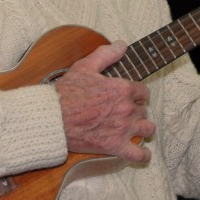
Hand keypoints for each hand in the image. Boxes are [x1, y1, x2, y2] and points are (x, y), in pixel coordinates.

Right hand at [53, 41, 154, 163]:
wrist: (52, 119)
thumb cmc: (66, 93)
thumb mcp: (84, 66)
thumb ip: (106, 54)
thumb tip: (122, 44)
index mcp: (122, 89)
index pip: (143, 91)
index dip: (137, 93)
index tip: (130, 96)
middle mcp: (126, 109)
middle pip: (143, 110)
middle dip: (136, 110)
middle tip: (124, 111)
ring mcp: (122, 129)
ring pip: (147, 128)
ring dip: (142, 127)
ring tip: (134, 127)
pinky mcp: (115, 146)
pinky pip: (138, 155)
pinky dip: (143, 155)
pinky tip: (143, 153)